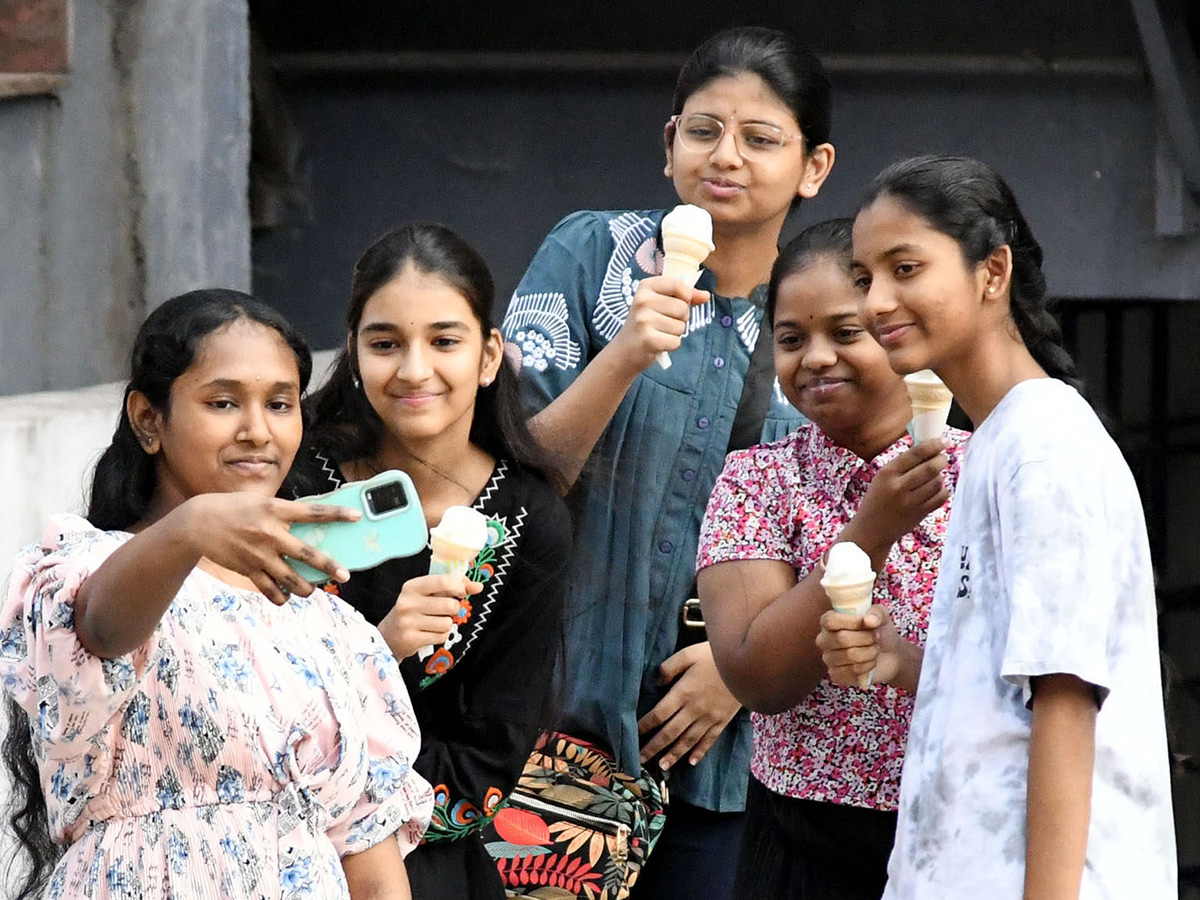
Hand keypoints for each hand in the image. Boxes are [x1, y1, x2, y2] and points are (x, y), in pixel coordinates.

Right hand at [184, 493, 359, 604]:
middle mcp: (270, 532)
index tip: (357, 517)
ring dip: (306, 588)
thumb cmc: (233, 508)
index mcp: (275, 509)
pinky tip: (287, 597)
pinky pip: (270, 590)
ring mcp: (259, 554)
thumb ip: (283, 512)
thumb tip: (308, 520)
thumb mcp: (260, 501)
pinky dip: (281, 596)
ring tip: (313, 590)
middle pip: (307, 554)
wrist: (197, 523)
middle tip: (345, 575)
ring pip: (291, 579)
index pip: (313, 512)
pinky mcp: (248, 569)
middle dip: (329, 567)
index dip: (337, 514)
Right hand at [377, 574, 483, 658]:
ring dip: (447, 624)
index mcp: (412, 586)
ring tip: (434, 623)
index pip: (444, 581)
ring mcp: (408, 622)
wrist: (389, 636)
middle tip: (445, 611)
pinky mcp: (411, 639)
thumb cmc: (414, 610)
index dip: (459, 587)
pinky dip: (441, 635)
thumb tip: (478, 586)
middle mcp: (408, 602)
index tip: (461, 592)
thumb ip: (453, 587)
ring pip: (447, 623)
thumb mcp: (428, 594)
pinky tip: (429, 633)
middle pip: (450, 605)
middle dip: (454, 609)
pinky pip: (442, 636)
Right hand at [607, 275, 709, 373]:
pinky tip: (658, 344)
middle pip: (683, 308)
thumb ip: (684, 297)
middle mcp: (642, 301)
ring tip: (659, 333)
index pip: (678, 284)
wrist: (624, 351)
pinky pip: (676, 342)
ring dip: (675, 334)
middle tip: (663, 323)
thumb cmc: (646, 324)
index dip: (686, 297)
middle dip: (680, 319)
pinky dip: (670, 346)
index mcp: (646, 287)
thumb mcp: (660, 304)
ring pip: (681, 327)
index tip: (678, 304)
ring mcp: (644, 320)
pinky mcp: (648, 339)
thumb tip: (706, 295)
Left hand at [637, 642, 740, 770]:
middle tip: (640, 760)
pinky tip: (692, 761)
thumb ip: (669, 667)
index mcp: (682, 693)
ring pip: (688, 741)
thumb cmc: (715, 657)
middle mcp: (693, 710)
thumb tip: (657, 682)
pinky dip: (700, 752)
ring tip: (662, 766)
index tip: (633, 734)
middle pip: (670, 732)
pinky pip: (709, 740)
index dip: (644, 726)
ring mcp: (709, 718)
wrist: (748, 665)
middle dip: (654, 747)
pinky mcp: (722, 721)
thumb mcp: (688, 654)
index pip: (658, 714)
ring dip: (674, 754)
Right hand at [816, 605, 906, 687]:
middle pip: (842, 638)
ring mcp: (829, 659)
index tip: (866, 623)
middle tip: (875, 637)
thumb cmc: (880, 631)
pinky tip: (870, 663)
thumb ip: (876, 613)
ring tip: (874, 649)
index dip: (850, 622)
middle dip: (866, 638)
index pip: (830, 621)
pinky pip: (853, 671)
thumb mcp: (881, 615)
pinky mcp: (836, 675)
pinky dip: (868, 666)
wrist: (890, 655)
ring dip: (870, 652)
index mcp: (829, 622)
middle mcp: (824, 640)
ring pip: (850, 655)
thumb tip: (869, 621)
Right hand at [848, 441, 949, 566]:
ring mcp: (910, 502)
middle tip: (942, 458)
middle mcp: (898, 487)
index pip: (915, 454)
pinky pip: (941, 497)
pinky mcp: (919, 514)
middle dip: (941, 460)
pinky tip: (935, 490)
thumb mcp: (881, 478)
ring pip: (937, 482)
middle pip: (930, 468)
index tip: (944, 441)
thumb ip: (902, 465)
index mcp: (887, 473)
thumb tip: (928, 449)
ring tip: (934, 476)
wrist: (870, 530)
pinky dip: (942, 491)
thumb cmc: (877, 500)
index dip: (933, 445)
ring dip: (940, 476)